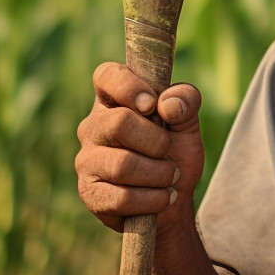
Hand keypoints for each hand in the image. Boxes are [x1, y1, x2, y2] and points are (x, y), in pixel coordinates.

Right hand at [76, 62, 204, 233]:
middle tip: (169, 152)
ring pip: (122, 165)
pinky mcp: (89, 193)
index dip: (129, 86)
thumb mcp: (188, 123)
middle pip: (119, 122)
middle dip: (158, 142)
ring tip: (170, 177)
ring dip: (160, 174)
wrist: (172, 198)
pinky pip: (122, 197)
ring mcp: (86, 160)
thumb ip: (186, 101)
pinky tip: (162, 197)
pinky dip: (153, 199)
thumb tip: (168, 104)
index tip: (152, 105)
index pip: (106, 75)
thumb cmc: (174, 152)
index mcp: (113, 100)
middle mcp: (93, 127)